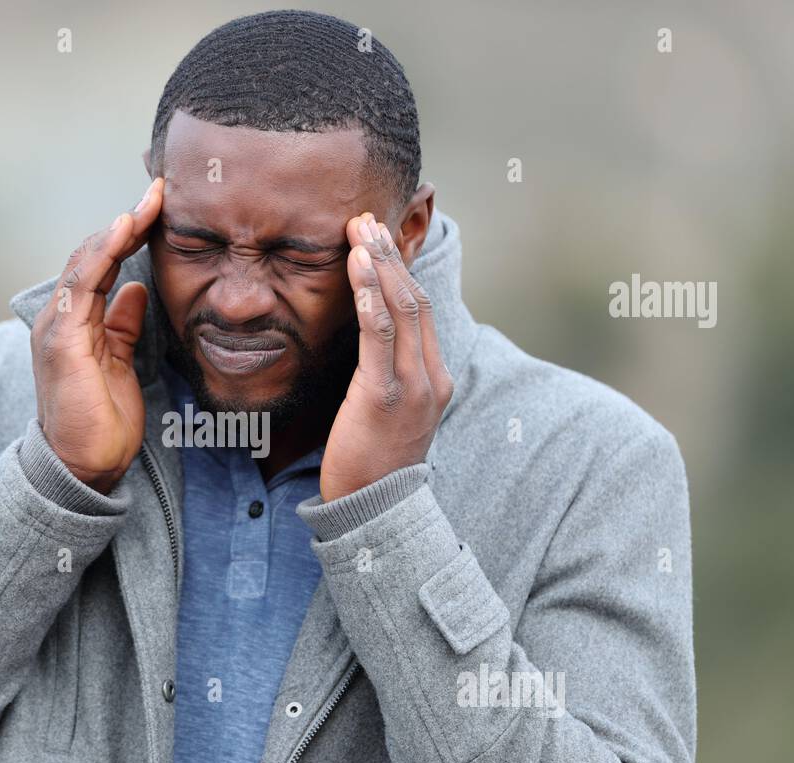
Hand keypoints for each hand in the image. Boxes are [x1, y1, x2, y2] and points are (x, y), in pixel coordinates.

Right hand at [30, 178, 163, 493]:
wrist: (83, 467)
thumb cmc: (102, 420)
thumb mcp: (120, 361)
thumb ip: (122, 324)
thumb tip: (136, 289)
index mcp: (75, 321)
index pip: (100, 264)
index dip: (128, 233)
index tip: (160, 207)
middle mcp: (60, 317)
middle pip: (92, 253)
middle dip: (127, 220)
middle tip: (161, 190)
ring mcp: (57, 327)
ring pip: (86, 261)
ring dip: (119, 227)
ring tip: (149, 201)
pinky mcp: (63, 341)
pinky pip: (82, 285)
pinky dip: (102, 253)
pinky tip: (123, 230)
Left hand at [319, 212, 453, 501]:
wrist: (375, 512)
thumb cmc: (373, 462)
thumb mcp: (388, 412)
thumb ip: (386, 375)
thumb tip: (363, 345)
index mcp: (436, 378)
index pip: (422, 309)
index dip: (400, 269)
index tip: (376, 238)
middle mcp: (432, 377)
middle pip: (416, 300)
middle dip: (390, 255)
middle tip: (366, 220)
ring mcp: (413, 387)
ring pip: (402, 310)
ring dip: (379, 265)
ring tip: (359, 232)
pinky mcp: (383, 397)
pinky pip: (380, 337)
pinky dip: (370, 298)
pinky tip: (358, 271)